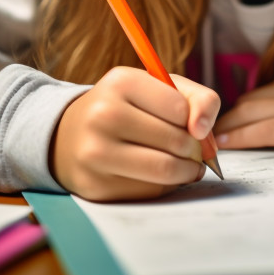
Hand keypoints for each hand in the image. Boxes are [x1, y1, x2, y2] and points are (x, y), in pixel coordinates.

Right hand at [50, 67, 220, 200]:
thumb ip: (197, 98)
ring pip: (166, 170)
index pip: (181, 108)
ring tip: (186, 165)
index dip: (195, 120)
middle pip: (177, 141)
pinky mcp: (96, 186)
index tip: (190, 124)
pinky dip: (165, 186)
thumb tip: (204, 131)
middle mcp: (103, 115)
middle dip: (194, 149)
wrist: (69, 135)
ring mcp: (96, 153)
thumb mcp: (158, 88)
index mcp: (121, 82)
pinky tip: (156, 175)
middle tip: (191, 149)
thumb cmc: (126, 108)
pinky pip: (151, 192)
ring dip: (187, 171)